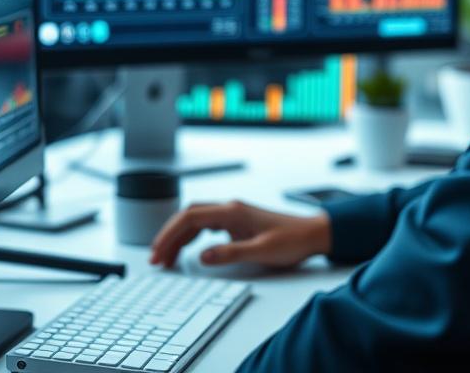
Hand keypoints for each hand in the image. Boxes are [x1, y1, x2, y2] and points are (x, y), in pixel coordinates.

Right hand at [150, 200, 330, 268]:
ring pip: (195, 221)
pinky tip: (188, 251)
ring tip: (167, 259)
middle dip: (168, 236)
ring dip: (178, 238)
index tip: (158, 252)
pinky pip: (206, 226)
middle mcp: (230, 209)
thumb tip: (202, 256)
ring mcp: (233, 215)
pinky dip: (192, 238)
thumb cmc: (292, 240)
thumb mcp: (262, 251)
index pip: (190, 217)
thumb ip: (231, 253)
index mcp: (232, 212)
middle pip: (188, 216)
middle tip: (156, 258)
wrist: (313, 234)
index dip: (170, 234)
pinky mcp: (237, 223)